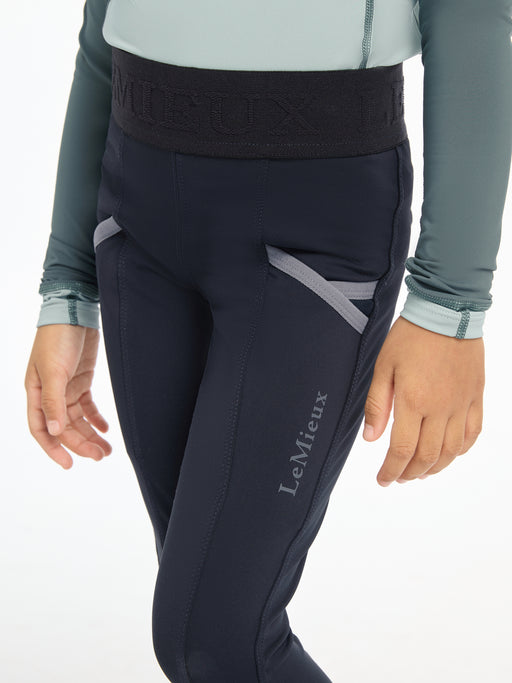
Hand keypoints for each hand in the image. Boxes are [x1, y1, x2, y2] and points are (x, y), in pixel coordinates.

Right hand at [25, 324, 111, 468]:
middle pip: (64, 427)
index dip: (54, 449)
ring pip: (77, 420)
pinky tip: (105, 429)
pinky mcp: (81, 380)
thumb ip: (53, 401)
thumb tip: (54, 430)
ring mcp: (66, 387)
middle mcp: (50, 393)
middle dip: (81, 444)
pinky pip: (87, 406)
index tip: (69, 465)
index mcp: (36, 392)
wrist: (75, 312)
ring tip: (107, 449)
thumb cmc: (57, 338)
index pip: (41, 429)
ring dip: (91, 434)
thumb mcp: (53, 370)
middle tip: (100, 456)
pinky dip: (96, 418)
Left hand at [362, 315, 483, 485]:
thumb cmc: (411, 336)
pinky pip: (472, 433)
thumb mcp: (383, 367)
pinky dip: (460, 450)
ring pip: (451, 451)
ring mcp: (462, 404)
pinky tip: (448, 454)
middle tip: (398, 477)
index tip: (383, 479)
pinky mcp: (475, 397)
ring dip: (435, 468)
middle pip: (428, 457)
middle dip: (410, 473)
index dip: (391, 470)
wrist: (447, 312)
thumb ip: (377, 405)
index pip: (402, 450)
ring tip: (420, 472)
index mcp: (413, 401)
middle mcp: (441, 408)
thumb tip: (371, 438)